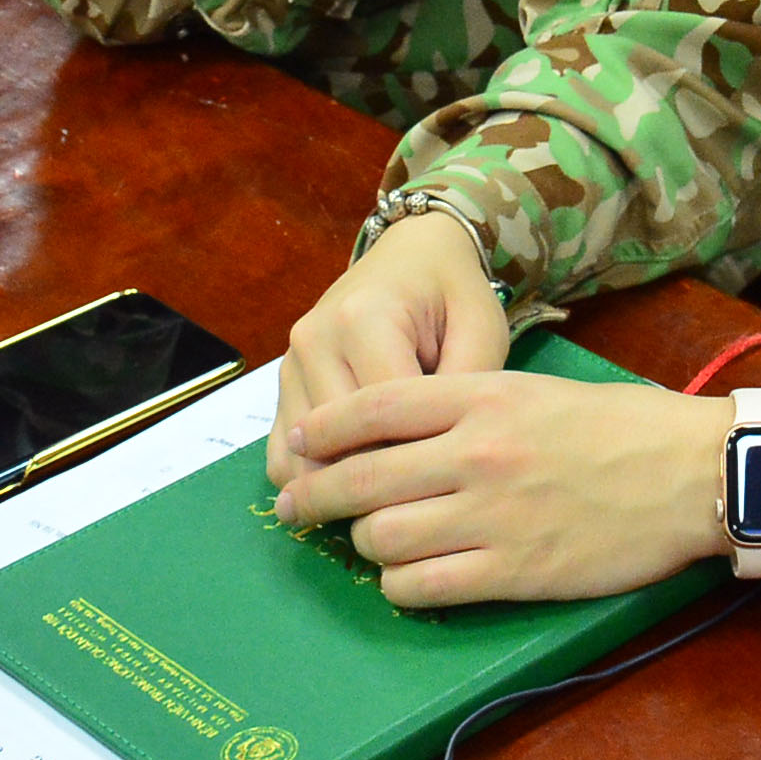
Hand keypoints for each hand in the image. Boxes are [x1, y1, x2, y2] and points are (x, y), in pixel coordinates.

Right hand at [270, 212, 511, 481]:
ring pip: (298, 458)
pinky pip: (280, 456)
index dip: (415, 459)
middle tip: (420, 503)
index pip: (380, 416)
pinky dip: (311, 482)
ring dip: (338, 490)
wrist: (412, 255)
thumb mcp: (480, 329)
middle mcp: (313, 341)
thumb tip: (439, 457)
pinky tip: (352, 492)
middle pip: (333, 443)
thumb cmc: (453, 294)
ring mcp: (289, 365)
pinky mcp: (280, 388)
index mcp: (363, 318)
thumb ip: (463, 388)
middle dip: (377, 483)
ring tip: (387, 504)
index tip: (448, 484)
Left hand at [274, 371, 732, 608]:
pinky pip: (422, 586)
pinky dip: (400, 586)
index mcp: (482, 397)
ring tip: (372, 544)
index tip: (301, 443)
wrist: (691, 472)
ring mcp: (491, 514)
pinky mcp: (512, 570)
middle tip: (297, 507)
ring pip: (382, 537)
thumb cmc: (621, 426)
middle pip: (360, 478)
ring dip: (367, 544)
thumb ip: (467, 408)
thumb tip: (396, 432)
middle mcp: (476, 452)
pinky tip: (408, 579)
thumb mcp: (536, 392)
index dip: (324, 429)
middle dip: (315, 496)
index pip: (373, 407)